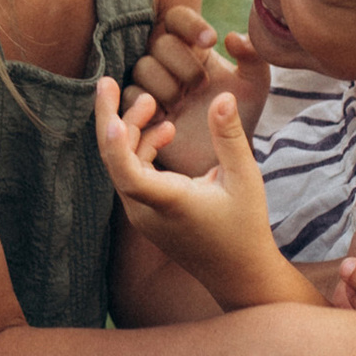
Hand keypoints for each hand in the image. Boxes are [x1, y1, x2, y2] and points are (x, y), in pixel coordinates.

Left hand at [94, 76, 302, 311]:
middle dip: (111, 118)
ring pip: (121, 165)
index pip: (126, 172)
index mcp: (168, 202)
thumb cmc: (245, 227)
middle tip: (110, 82)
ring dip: (130, 132)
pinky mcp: (147, 214)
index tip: (111, 113)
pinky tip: (164, 132)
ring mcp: (143, 214)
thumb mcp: (245, 178)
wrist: (239, 273)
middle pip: (114, 160)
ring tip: (153, 104)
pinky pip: (131, 175)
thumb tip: (222, 96)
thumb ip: (230, 136)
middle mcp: (146, 210)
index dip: (115, 142)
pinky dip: (140, 150)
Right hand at [122, 13, 272, 176]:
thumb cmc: (240, 115)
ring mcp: (152, 86)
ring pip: (142, 68)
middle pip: (159, 42)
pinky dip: (148, 105)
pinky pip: (130, 97)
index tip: (211, 41)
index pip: (178, 19)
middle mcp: (168, 63)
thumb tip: (232, 38)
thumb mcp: (255, 85)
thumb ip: (253, 56)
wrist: (226, 155)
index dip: (190, 25)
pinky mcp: (141, 112)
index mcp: (192, 48)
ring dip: (165, 85)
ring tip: (182, 105)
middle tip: (201, 84)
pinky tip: (169, 120)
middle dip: (181, 62)